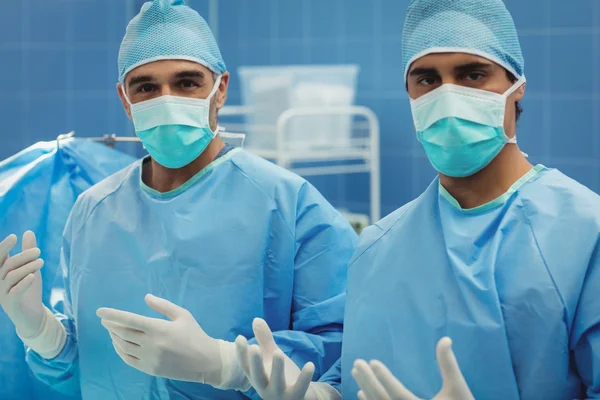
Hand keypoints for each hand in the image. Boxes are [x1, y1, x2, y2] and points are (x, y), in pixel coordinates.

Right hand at [0, 232, 44, 337]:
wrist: (32, 315)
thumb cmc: (29, 289)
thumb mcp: (31, 268)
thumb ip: (27, 252)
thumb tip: (28, 232)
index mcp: (1, 272)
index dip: (3, 247)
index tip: (14, 237)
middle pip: (6, 265)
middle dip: (22, 256)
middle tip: (38, 251)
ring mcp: (2, 294)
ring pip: (11, 276)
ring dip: (27, 267)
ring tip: (41, 262)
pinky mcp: (10, 304)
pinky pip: (14, 292)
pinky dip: (23, 283)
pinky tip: (33, 276)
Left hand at [97, 294, 232, 385]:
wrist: (205, 361)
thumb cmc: (194, 334)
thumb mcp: (182, 315)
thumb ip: (163, 306)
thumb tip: (146, 297)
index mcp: (158, 328)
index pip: (129, 320)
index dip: (112, 315)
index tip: (100, 311)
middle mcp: (150, 343)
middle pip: (123, 333)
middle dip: (111, 325)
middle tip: (105, 320)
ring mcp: (149, 358)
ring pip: (123, 346)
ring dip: (114, 337)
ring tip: (112, 330)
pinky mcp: (149, 369)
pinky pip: (128, 359)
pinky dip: (120, 351)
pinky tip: (118, 344)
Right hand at [235, 318, 315, 399]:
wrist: (299, 397)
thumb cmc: (281, 375)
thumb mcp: (272, 356)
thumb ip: (264, 339)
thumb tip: (256, 319)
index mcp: (257, 377)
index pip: (246, 366)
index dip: (241, 353)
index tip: (239, 337)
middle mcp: (265, 388)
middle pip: (258, 376)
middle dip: (256, 363)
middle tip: (254, 347)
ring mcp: (279, 395)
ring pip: (277, 383)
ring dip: (277, 369)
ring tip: (278, 352)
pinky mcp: (295, 398)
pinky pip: (300, 388)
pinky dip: (304, 378)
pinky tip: (310, 364)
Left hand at [352, 337, 473, 399]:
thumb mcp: (458, 388)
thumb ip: (449, 365)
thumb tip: (445, 339)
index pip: (398, 393)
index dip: (384, 378)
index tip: (372, 362)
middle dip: (368, 381)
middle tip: (357, 363)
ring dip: (365, 390)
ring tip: (355, 372)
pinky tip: (361, 393)